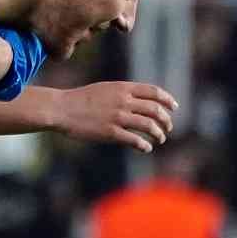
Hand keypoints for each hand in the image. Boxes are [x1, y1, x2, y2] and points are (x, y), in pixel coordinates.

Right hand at [58, 81, 177, 152]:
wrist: (62, 109)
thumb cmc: (82, 99)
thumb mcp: (105, 89)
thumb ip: (124, 93)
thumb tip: (140, 101)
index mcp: (123, 88)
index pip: (154, 92)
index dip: (167, 100)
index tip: (174, 108)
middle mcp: (124, 101)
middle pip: (155, 110)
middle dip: (166, 120)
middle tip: (168, 128)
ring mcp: (118, 117)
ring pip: (149, 126)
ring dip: (159, 134)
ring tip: (159, 139)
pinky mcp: (111, 133)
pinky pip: (135, 141)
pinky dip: (144, 146)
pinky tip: (146, 148)